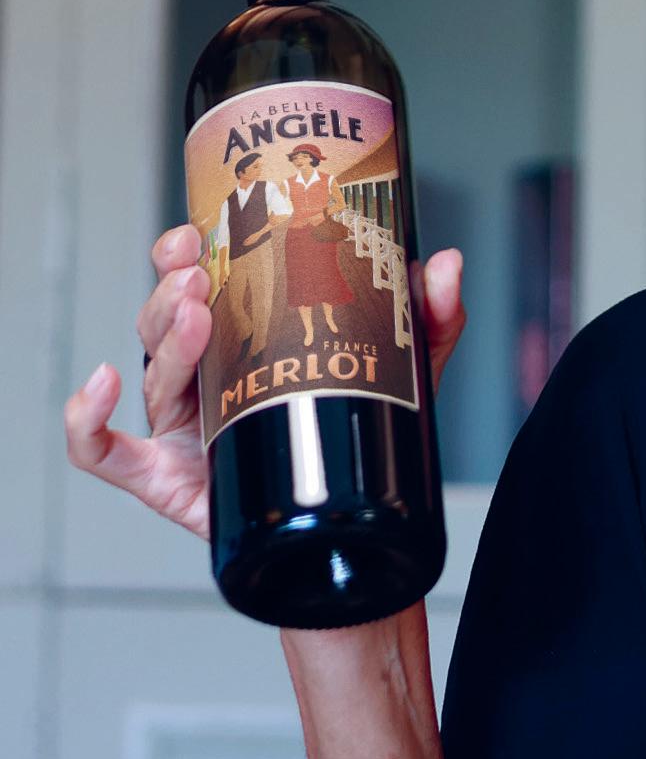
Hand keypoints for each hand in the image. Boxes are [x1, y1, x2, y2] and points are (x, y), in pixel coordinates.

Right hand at [65, 226, 467, 540]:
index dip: (189, 248)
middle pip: (166, 317)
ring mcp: (182, 425)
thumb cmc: (357, 438)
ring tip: (197, 313)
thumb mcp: (402, 370)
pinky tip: (104, 388)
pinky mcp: (167, 478)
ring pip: (152, 369)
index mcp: (242, 337)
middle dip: (175, 285)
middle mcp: (203, 374)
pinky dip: (87, 420)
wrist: (352, 531)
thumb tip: (444, 265)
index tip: (205, 227)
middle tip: (201, 268)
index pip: (198, 278)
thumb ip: (427, 319)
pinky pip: (105, 452)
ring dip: (164, 333)